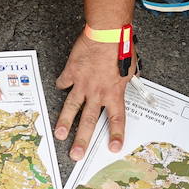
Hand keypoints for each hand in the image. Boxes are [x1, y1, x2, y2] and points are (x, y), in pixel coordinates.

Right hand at [54, 32, 131, 159]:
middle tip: (76, 155)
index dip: (115, 135)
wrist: (107, 33)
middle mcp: (97, 92)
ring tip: (59, 135)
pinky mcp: (71, 72)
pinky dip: (61, 84)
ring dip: (64, 123)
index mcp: (114, 93)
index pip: (116, 119)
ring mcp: (82, 84)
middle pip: (89, 121)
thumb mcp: (129, 68)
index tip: (113, 148)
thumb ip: (125, 80)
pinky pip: (63, 82)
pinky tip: (60, 87)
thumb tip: (129, 81)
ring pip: (71, 108)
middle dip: (82, 140)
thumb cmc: (122, 47)